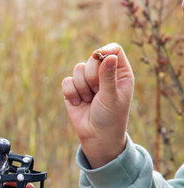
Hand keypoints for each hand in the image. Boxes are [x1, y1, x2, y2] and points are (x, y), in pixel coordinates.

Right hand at [61, 43, 133, 168]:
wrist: (96, 137)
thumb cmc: (111, 117)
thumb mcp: (112, 97)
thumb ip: (108, 76)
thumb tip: (108, 56)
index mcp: (120, 73)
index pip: (113, 50)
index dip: (105, 51)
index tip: (99, 57)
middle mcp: (104, 74)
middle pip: (92, 58)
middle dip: (91, 76)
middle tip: (97, 91)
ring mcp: (88, 82)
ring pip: (78, 70)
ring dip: (82, 88)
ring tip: (90, 100)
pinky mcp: (73, 90)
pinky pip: (67, 82)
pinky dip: (71, 94)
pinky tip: (79, 103)